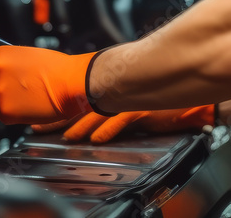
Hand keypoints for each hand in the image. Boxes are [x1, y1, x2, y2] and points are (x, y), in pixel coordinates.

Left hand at [0, 46, 96, 124]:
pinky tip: (29, 105)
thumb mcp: (25, 57)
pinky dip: (13, 113)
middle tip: (17, 91)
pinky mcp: (4, 111)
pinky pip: (2, 114)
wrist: (72, 82)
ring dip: (4, 103)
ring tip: (27, 97)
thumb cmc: (56, 68)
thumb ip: (0, 67)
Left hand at [31, 105, 215, 142]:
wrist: (191, 101)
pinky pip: (121, 119)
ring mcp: (129, 99)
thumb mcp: (131, 105)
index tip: (40, 118)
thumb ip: (113, 110)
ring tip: (66, 138)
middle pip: (81, 105)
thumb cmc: (164, 103)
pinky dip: (107, 130)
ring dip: (80, 126)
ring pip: (97, 112)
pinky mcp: (143, 108)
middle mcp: (117, 93)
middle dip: (58, 118)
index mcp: (112, 91)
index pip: (78, 100)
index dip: (58, 110)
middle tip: (38, 127)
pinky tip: (96, 140)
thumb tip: (93, 124)